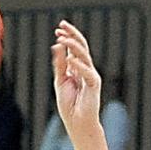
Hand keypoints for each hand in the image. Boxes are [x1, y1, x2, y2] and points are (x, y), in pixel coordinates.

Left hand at [51, 21, 101, 137]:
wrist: (77, 123)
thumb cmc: (69, 105)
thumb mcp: (60, 81)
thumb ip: (59, 64)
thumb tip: (56, 46)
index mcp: (78, 68)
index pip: (74, 48)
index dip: (68, 37)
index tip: (58, 29)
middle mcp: (86, 69)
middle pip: (81, 47)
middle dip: (72, 35)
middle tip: (62, 26)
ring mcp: (91, 76)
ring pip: (84, 56)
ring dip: (73, 46)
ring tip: (62, 39)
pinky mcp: (94, 85)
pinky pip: (86, 72)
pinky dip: (78, 66)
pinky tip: (69, 60)